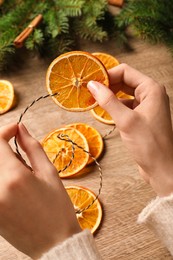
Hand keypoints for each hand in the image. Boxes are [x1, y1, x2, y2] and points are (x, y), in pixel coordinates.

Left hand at [0, 123, 80, 258]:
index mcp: (13, 177)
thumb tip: (21, 129)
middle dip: (3, 146)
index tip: (16, 130)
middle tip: (19, 149)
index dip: (6, 131)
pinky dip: (1, 176)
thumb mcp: (49, 173)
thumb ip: (32, 147)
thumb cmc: (56, 208)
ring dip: (2, 162)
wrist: (53, 243)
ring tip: (20, 171)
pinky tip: (14, 183)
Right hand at [88, 63, 172, 196]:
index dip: (107, 75)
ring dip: (109, 96)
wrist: (161, 168)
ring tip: (92, 101)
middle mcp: (150, 94)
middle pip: (124, 81)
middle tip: (88, 91)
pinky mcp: (141, 117)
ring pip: (124, 94)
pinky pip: (125, 106)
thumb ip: (108, 101)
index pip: (125, 72)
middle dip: (107, 85)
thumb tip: (92, 85)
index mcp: (151, 89)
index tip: (90, 82)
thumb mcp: (126, 121)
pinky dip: (114, 107)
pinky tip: (103, 112)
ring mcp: (146, 106)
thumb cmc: (149, 144)